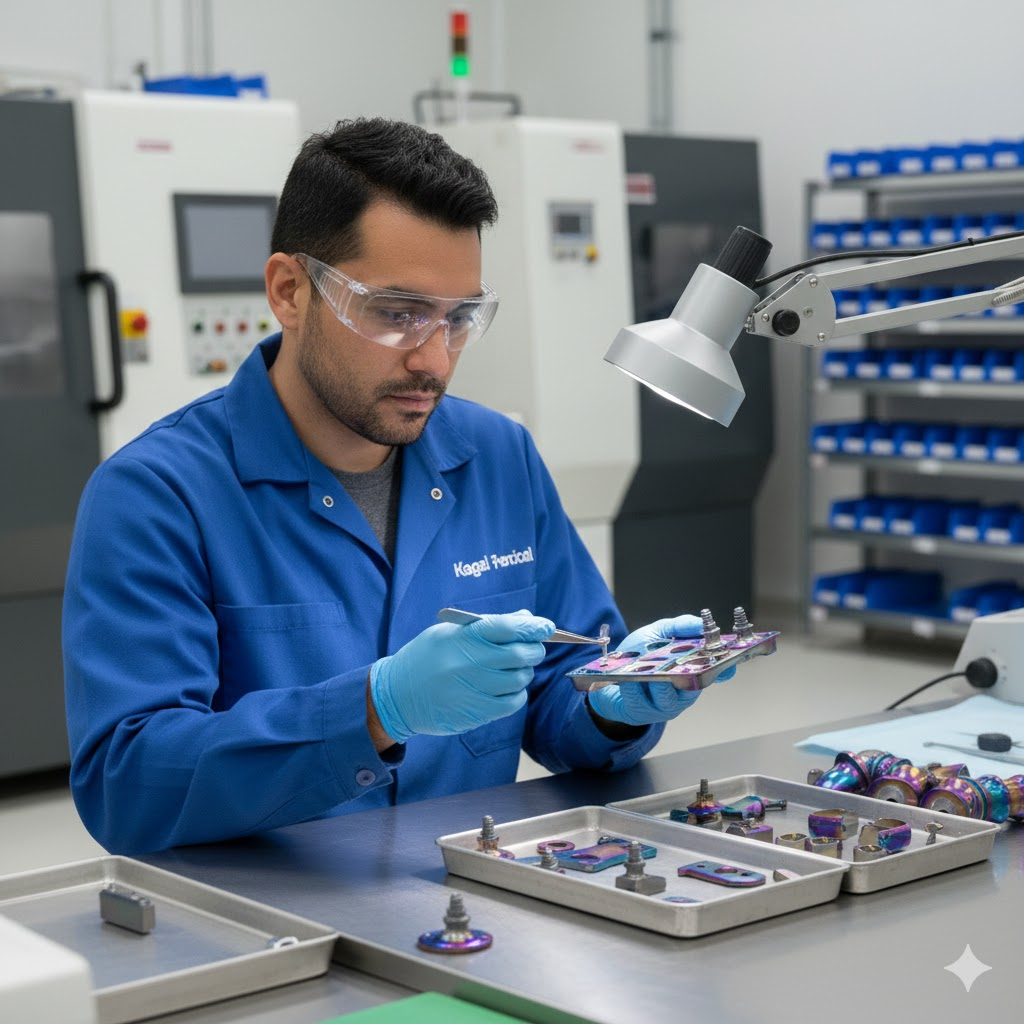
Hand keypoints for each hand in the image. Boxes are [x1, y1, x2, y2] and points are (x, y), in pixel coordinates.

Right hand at [370, 609, 553, 743]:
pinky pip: (512, 702)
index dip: (533, 626)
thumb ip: (488, 625)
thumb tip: (525, 619)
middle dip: (534, 649)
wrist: (396, 696)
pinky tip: (508, 688)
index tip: (546, 626)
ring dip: (524, 672)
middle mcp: (469, 662)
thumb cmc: (426, 657)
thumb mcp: (449, 632)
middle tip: (532, 648)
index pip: (507, 627)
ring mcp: (473, 689)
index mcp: (462, 637)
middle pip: (520, 654)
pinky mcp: (475, 713)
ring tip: (513, 668)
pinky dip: (517, 693)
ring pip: (520, 679)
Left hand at [588, 612, 733, 726]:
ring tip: (648, 670)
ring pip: (666, 697)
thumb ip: (678, 627)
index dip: (724, 668)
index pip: (715, 673)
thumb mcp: (657, 634)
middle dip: (687, 672)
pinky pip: (640, 701)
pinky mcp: (641, 712)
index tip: (729, 661)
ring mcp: (663, 706)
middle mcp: (682, 693)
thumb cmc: (636, 656)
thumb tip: (700, 623)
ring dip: (658, 681)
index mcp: (690, 673)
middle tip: (681, 660)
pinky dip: (634, 687)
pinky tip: (627, 678)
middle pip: (692, 686)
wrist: (607, 677)